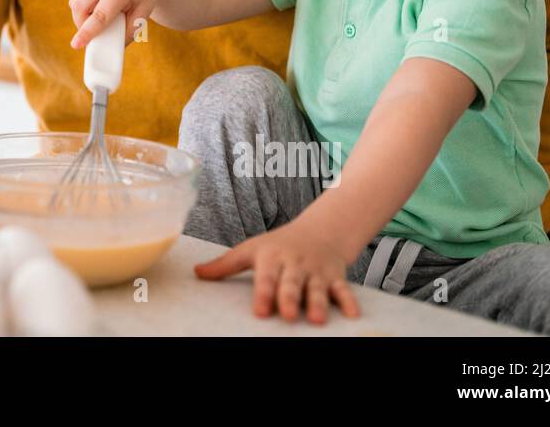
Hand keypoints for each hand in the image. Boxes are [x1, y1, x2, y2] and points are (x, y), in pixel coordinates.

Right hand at [68, 0, 175, 48]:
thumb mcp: (145, 10)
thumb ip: (130, 30)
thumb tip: (111, 49)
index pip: (99, 16)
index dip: (87, 32)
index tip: (76, 45)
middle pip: (79, 8)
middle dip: (81, 25)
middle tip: (91, 33)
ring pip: (74, 0)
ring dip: (80, 14)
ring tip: (98, 15)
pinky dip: (81, 2)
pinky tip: (96, 3)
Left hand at [193, 218, 360, 323]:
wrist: (319, 230)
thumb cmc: (278, 244)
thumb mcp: (250, 250)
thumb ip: (225, 265)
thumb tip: (196, 273)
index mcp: (271, 257)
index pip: (266, 277)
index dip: (264, 294)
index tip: (260, 311)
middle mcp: (294, 263)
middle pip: (292, 283)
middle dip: (290, 298)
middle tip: (288, 315)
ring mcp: (316, 270)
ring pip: (318, 288)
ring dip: (319, 302)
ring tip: (317, 319)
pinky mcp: (335, 276)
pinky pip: (344, 289)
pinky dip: (349, 301)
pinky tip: (352, 315)